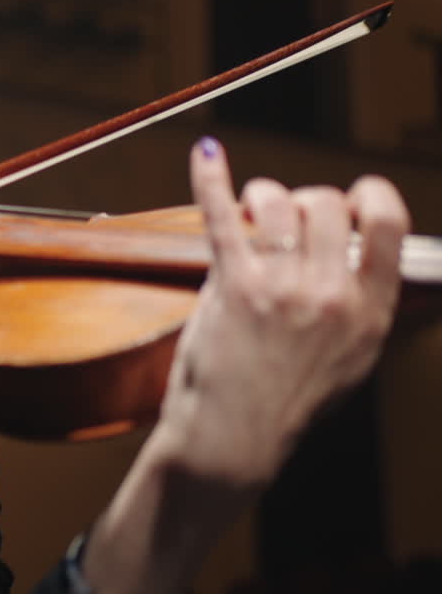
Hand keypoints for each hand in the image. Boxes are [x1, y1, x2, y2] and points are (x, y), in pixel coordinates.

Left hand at [154, 138, 408, 488]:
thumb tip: (365, 264)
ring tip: (252, 209)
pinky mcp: (232, 287)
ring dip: (263, 196)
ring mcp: (281, 288)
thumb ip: (359, 310)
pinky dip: (212, 179)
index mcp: (368, 311)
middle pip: (327, 203)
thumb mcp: (349, 361)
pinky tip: (205, 154)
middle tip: (285, 218)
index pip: (387, 222)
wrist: (233, 439)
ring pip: (279, 203)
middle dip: (305, 199)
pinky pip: (223, 217)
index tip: (349, 198)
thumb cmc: (285, 405)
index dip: (367, 197)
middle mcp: (331, 294)